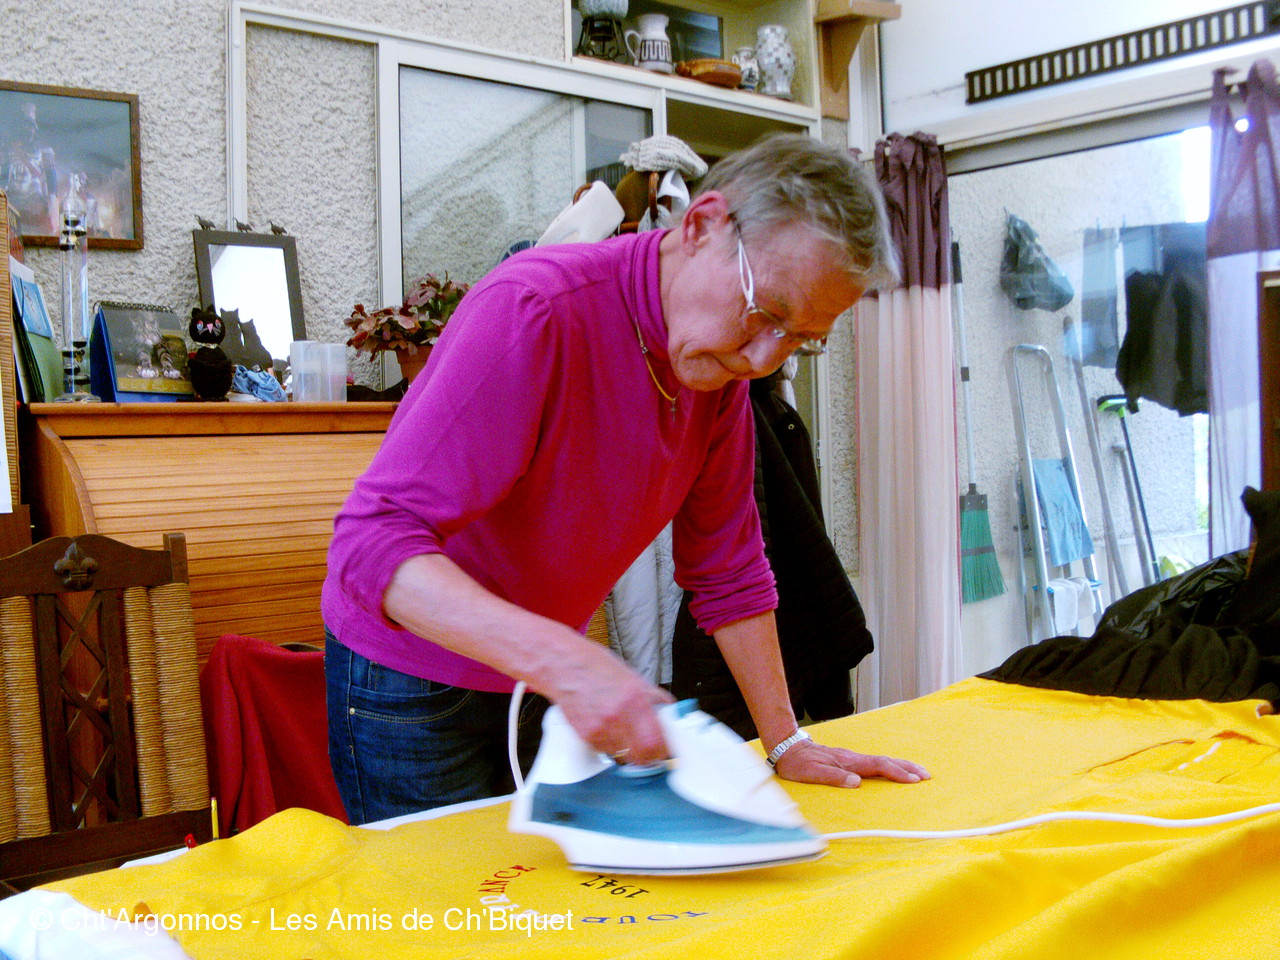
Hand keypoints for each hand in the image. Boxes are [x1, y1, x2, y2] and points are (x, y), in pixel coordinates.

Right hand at [546, 644, 674, 765]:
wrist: (565, 667)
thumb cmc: (597, 668)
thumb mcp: (634, 678)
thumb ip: (653, 699)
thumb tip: (670, 714)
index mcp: (636, 700)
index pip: (656, 744)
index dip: (662, 751)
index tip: (664, 749)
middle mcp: (619, 717)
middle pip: (641, 757)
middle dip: (647, 755)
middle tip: (647, 747)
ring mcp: (601, 729)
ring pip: (623, 757)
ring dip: (627, 750)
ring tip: (623, 730)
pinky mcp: (586, 735)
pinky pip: (605, 751)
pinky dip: (610, 745)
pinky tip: (607, 727)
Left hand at [772, 738, 930, 787]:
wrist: (787, 748)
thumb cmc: (797, 763)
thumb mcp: (810, 773)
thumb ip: (833, 777)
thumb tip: (856, 784)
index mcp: (847, 761)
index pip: (877, 766)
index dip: (896, 773)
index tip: (913, 780)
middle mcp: (852, 758)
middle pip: (885, 761)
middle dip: (907, 768)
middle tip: (927, 776)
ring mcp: (851, 758)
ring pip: (881, 761)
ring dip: (901, 766)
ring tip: (918, 773)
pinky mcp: (848, 760)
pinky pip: (874, 763)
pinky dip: (889, 766)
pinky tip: (893, 771)